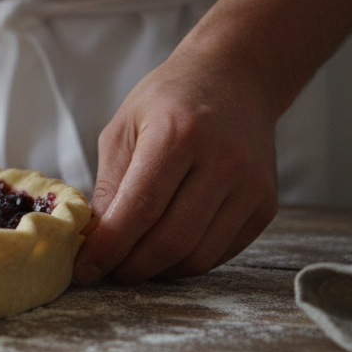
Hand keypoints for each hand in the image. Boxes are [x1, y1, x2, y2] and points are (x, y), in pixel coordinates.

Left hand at [74, 49, 279, 284]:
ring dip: (158, 272)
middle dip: (131, 267)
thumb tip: (94, 240)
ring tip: (132, 262)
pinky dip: (186, 262)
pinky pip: (221, 253)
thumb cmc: (169, 101)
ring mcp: (252, 186)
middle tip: (107, 272)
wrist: (234, 79)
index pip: (140, 209)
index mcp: (180, 135)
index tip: (84, 269)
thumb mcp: (124, 128)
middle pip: (171, 240)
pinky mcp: (267, 205)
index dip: (108, 248)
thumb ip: (110, 185)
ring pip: (198, 256)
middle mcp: (224, 161)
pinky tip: (164, 251)